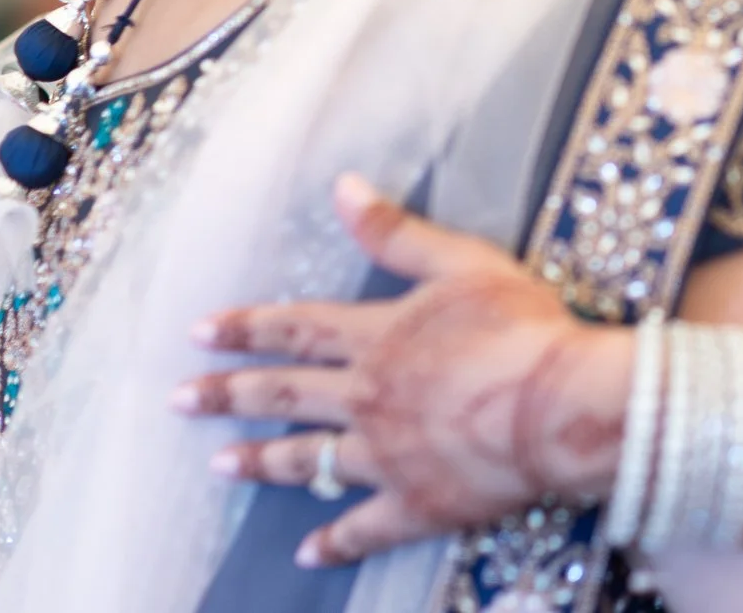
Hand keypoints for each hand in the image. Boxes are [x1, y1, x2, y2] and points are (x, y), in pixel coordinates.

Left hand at [176, 173, 628, 566]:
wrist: (562, 405)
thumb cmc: (522, 328)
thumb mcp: (463, 261)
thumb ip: (396, 232)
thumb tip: (342, 187)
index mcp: (379, 338)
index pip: (296, 328)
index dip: (246, 327)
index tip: (199, 333)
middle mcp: (367, 396)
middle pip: (285, 394)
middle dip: (228, 395)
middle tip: (180, 400)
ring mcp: (386, 455)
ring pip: (309, 459)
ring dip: (262, 461)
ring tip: (221, 465)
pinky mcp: (416, 502)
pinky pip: (365, 528)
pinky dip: (335, 542)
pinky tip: (308, 555)